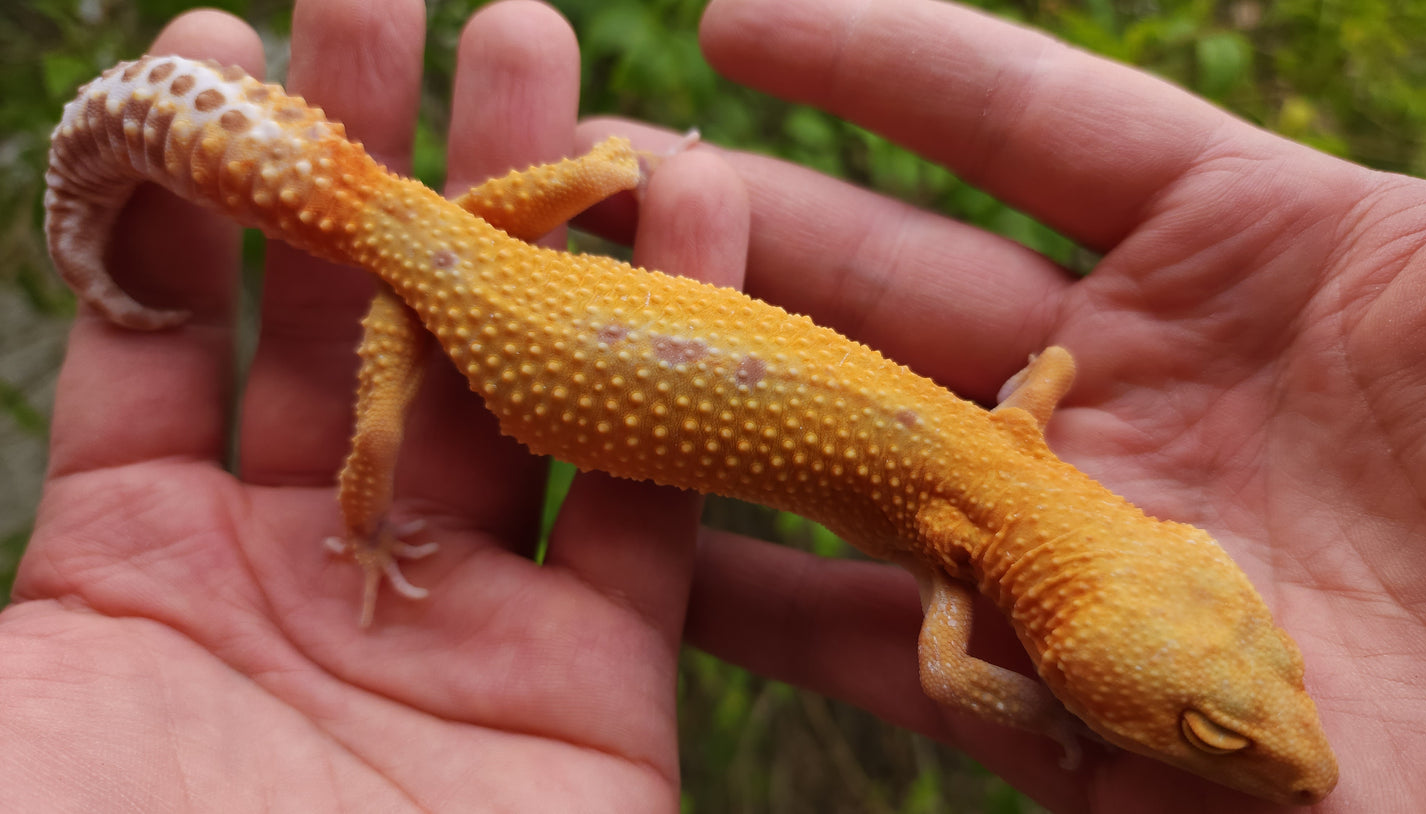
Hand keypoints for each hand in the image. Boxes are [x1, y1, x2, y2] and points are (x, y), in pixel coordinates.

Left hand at [2, 1, 747, 809]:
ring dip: (532, 221)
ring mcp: (459, 628)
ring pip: (509, 385)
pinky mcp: (593, 692)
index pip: (168, 338)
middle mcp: (306, 582)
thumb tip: (30, 351)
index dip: (199, 191)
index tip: (218, 43)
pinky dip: (667, 357)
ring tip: (545, 59)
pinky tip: (687, 216)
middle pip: (352, 328)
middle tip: (402, 6)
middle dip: (377, 159)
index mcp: (129, 585)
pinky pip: (643, 498)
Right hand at [585, 0, 1425, 809]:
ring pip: (853, 453)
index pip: (1027, 129)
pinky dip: (746, 599)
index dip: (885, 63)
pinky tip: (629, 544)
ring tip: (580, 342)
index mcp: (1249, 259)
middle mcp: (1135, 390)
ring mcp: (1075, 540)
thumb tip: (1216, 133)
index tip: (737, 21)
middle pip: (900, 281)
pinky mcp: (1045, 695)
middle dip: (754, 222)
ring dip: (722, 393)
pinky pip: (866, 638)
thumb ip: (1377, 206)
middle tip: (605, 177)